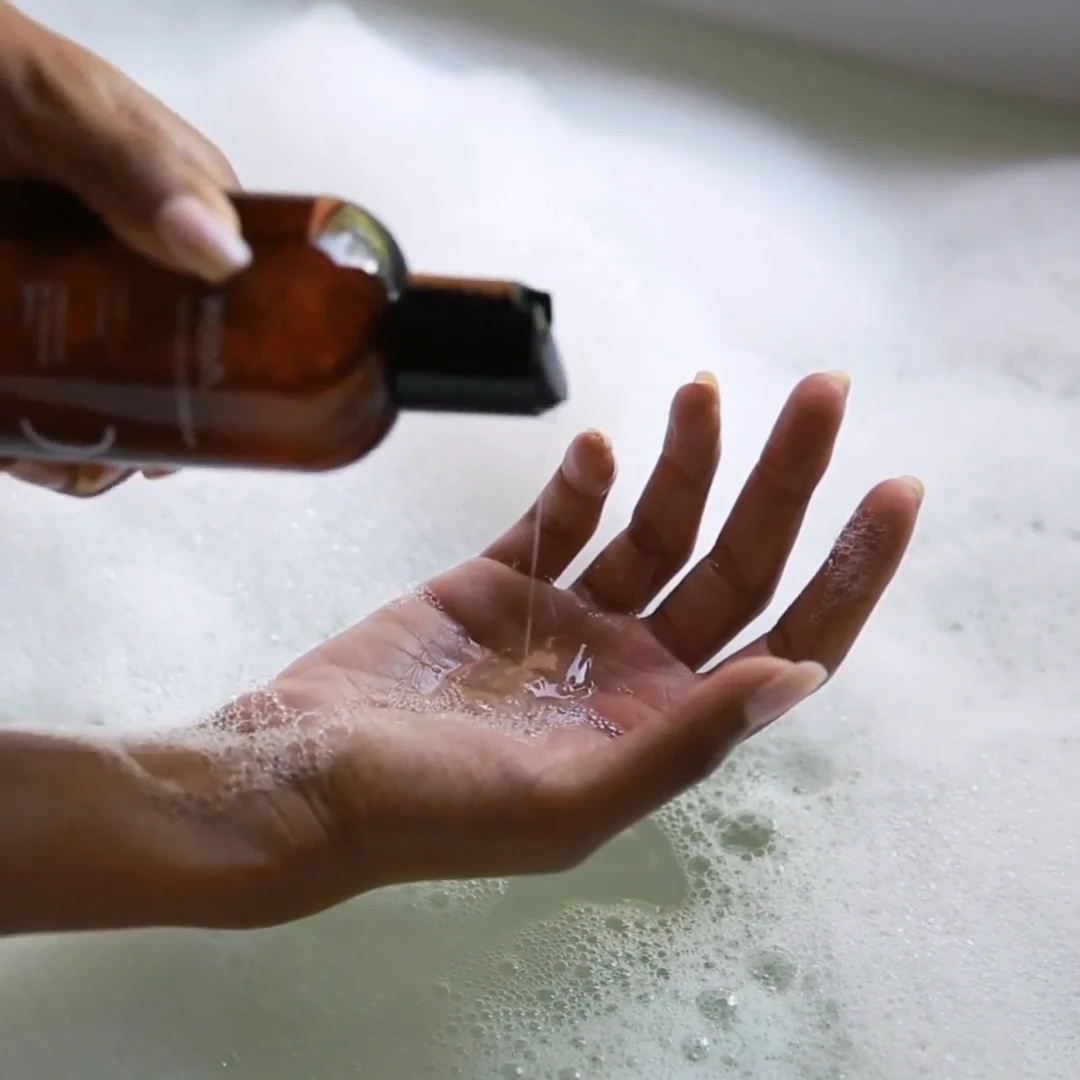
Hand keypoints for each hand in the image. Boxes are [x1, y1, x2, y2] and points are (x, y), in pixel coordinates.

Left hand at [0, 5, 246, 495]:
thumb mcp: (68, 111)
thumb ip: (141, 168)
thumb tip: (225, 255)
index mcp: (184, 217)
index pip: (244, 308)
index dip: (242, 376)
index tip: (217, 426)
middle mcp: (141, 265)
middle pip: (175, 369)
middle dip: (154, 427)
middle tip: (115, 458)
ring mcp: (75, 294)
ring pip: (108, 392)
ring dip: (88, 444)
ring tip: (51, 461)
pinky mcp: (26, 321)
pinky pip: (41, 392)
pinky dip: (31, 432)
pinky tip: (21, 448)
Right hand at [168, 372, 922, 927]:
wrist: (301, 772)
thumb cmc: (429, 809)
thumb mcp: (569, 799)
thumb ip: (686, 740)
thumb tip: (801, 676)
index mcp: (659, 725)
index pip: (784, 640)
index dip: (848, 573)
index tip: (892, 491)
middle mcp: (627, 669)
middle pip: (732, 562)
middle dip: (782, 480)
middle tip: (821, 392)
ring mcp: (564, 621)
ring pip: (654, 526)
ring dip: (686, 460)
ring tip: (701, 396)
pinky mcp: (498, 580)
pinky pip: (561, 519)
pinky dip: (583, 480)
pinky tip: (596, 449)